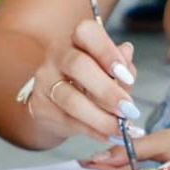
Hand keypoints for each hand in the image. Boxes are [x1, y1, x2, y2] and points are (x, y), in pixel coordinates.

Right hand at [23, 17, 142, 144]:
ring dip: (101, 118)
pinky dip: (93, 131)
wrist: (58, 103)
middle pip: (78, 66)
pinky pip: (68, 121)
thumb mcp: (111, 70)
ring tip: (122, 129)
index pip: (86, 32)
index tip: (125, 75)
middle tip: (129, 109)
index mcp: (77, 39)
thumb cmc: (91, 80)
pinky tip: (110, 136)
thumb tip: (127, 51)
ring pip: (71, 99)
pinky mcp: (39, 106)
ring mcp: (45, 80)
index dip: (107, 52)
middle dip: (107, 91)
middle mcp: (57, 55)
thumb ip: (122, 64)